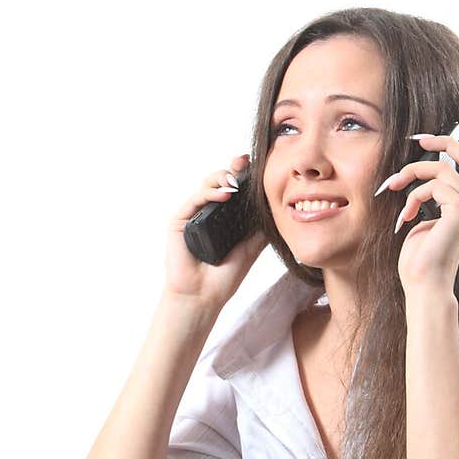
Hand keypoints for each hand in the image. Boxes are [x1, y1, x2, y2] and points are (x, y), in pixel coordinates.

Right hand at [166, 153, 267, 308]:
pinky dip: (209, 193)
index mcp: (226, 218)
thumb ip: (261, 228)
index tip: (257, 164)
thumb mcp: (251, 248)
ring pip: (206, 186)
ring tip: (236, 181)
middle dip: (233, 169)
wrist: (204, 296)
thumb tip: (278, 207)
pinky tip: (224, 194)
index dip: (244, 176)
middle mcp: (209, 213)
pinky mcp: (179, 221)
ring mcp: (193, 215)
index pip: (235, 191)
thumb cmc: (225, 276)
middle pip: (220, 182)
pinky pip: (194, 200)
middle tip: (246, 162)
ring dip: (222, 177)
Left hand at [374, 124, 458, 294]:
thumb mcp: (421, 222)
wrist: (424, 285)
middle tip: (419, 139)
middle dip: (446, 142)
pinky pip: (434, 186)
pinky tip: (406, 216)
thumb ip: (428, 200)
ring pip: (443, 169)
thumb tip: (418, 182)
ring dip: (413, 172)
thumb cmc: (418, 261)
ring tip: (394, 185)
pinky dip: (414, 197)